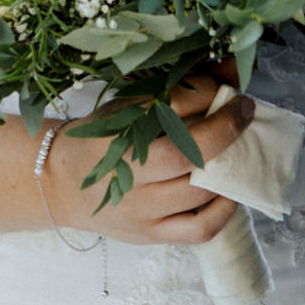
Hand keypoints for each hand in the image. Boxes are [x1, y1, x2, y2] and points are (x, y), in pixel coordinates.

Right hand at [44, 72, 251, 246]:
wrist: (60, 184)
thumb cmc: (101, 139)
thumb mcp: (128, 106)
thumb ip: (179, 89)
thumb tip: (233, 70)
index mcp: (115, 134)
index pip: (168, 108)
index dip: (204, 93)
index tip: (227, 87)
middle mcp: (126, 174)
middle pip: (185, 153)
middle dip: (224, 129)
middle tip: (243, 110)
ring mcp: (138, 209)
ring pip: (195, 193)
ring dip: (228, 168)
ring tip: (239, 148)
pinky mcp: (149, 234)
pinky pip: (197, 230)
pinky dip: (223, 212)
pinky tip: (230, 192)